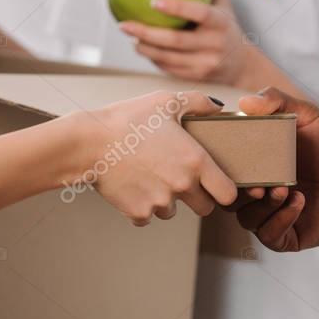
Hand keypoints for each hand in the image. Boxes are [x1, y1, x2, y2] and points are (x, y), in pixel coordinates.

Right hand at [75, 91, 238, 225]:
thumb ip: (199, 103)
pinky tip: (131, 185)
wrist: (89, 142)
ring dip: (166, 200)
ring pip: (172, 211)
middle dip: (196, 197)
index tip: (215, 185)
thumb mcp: (166, 101)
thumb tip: (218, 107)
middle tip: (178, 178)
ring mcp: (159, 202)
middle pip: (204, 208)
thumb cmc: (127, 119)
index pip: (228, 194)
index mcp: (196, 161)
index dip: (224, 190)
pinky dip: (141, 206)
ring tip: (148, 176)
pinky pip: (147, 216)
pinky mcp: (138, 212)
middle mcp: (182, 186)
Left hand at [119, 0, 250, 84]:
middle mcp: (215, 46)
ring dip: (144, 48)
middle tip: (124, 24)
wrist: (241, 65)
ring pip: (167, 58)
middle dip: (145, 34)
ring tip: (130, 35)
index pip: (199, 13)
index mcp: (221, 23)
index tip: (153, 2)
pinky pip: (168, 68)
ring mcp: (205, 65)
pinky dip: (153, 58)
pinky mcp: (196, 79)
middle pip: (175, 41)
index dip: (177, 7)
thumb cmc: (225, 23)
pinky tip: (141, 47)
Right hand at [233, 88, 318, 250]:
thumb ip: (279, 102)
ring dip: (263, 206)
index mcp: (253, 166)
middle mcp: (256, 192)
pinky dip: (280, 220)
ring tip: (284, 190)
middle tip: (258, 183)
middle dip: (238, 192)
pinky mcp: (284, 236)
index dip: (221, 167)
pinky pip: (268, 235)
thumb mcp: (308, 118)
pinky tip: (299, 203)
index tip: (232, 158)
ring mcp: (268, 215)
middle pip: (227, 197)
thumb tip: (245, 101)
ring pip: (246, 218)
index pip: (223, 169)